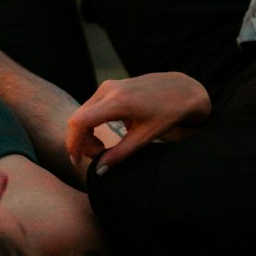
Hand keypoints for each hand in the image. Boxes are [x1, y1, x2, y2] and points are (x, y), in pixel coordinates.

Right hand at [65, 72, 210, 170]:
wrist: (182, 90)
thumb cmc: (167, 114)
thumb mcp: (145, 137)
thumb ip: (120, 154)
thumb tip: (99, 171)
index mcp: (118, 102)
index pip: (80, 122)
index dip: (73, 143)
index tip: (77, 160)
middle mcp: (108, 89)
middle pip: (78, 118)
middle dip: (80, 141)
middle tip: (97, 157)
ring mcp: (108, 85)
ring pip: (83, 112)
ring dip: (86, 133)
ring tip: (102, 149)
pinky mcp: (110, 85)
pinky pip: (92, 106)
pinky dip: (92, 123)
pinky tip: (105, 134)